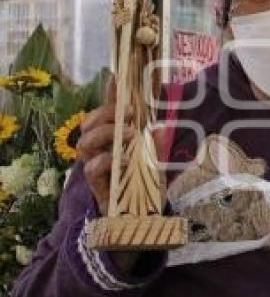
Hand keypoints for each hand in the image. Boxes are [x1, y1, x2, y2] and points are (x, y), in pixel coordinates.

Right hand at [77, 77, 141, 272]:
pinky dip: (104, 160)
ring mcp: (97, 167)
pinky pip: (90, 169)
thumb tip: (160, 126)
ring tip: (129, 134)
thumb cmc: (148, 186)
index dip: (110, 94)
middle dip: (103, 114)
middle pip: (87, 124)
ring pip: (83, 143)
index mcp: (116, 139)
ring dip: (104, 133)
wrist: (145, 220)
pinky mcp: (97, 185)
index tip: (116, 75)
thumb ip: (157, 143)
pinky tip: (121, 159)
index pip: (109, 112)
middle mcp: (102, 150)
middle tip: (128, 113)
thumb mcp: (158, 160)